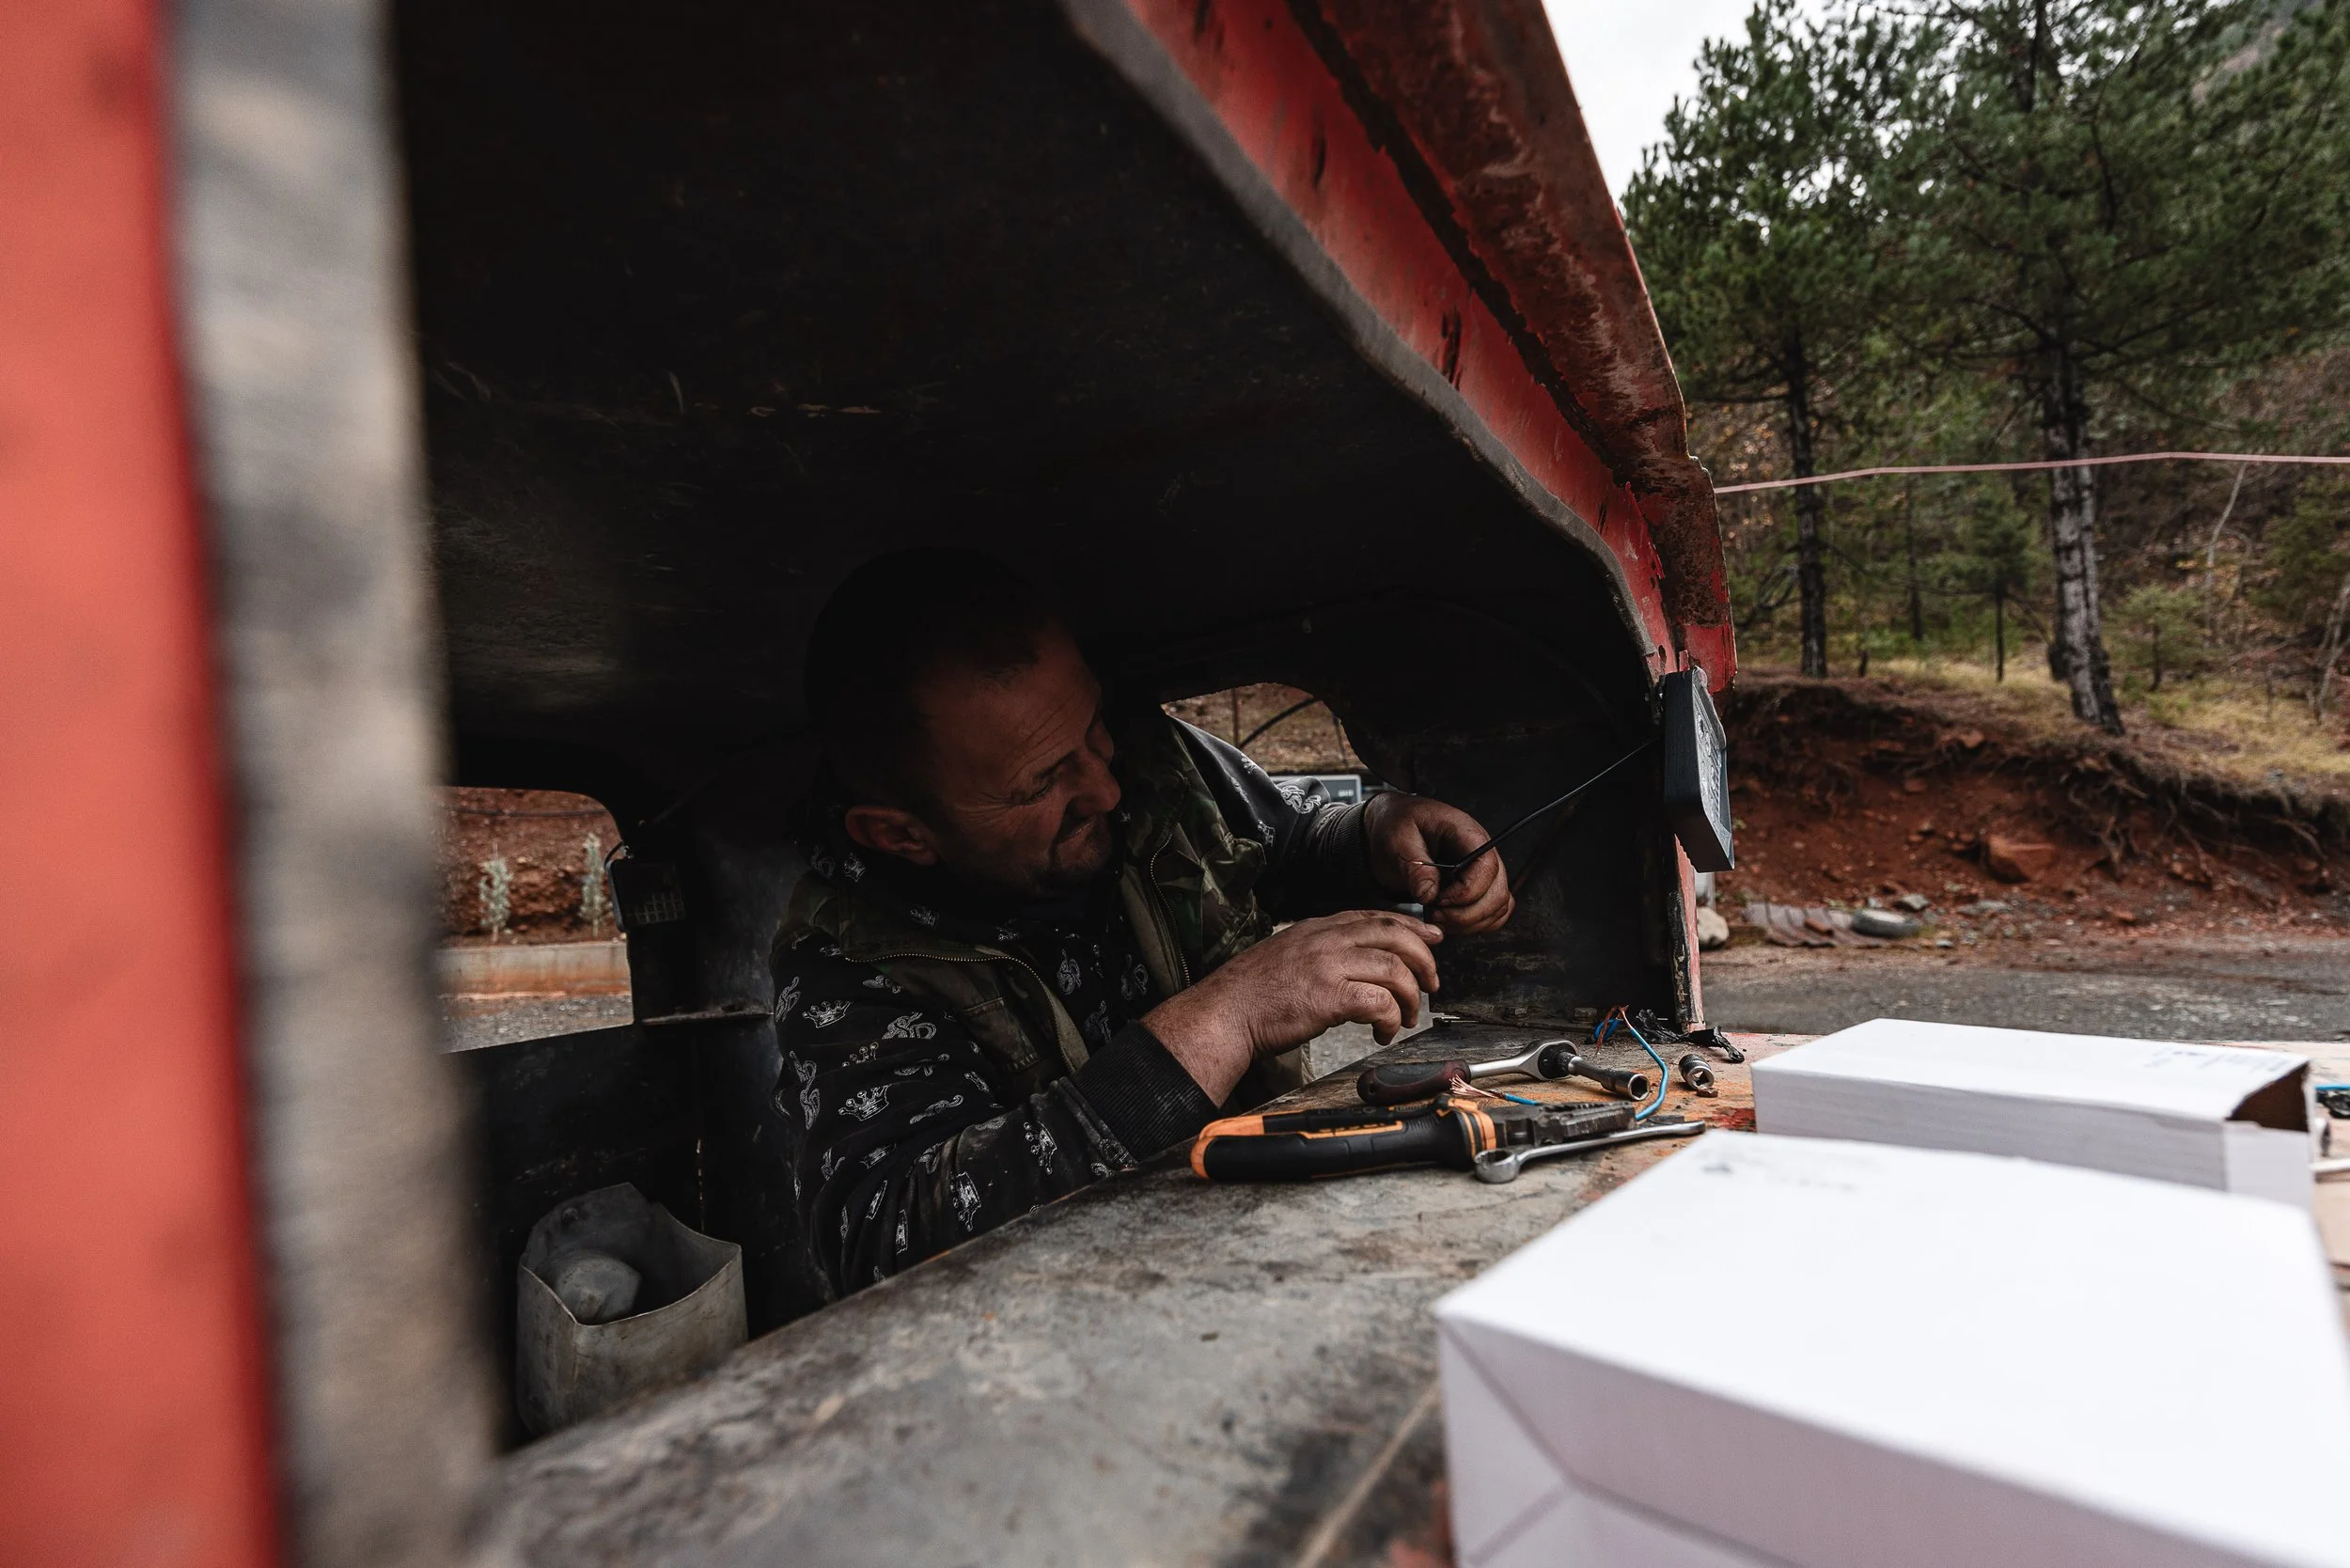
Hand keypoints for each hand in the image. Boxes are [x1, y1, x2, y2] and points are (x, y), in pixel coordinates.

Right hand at [1142, 911, 1442, 1102]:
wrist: (1222, 1014)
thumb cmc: (1249, 995)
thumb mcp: (1286, 956)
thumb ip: (1320, 953)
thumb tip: (1352, 967)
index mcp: (1317, 928)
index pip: (1376, 917)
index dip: (1411, 926)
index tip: (1432, 937)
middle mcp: (1325, 940)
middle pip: (1395, 935)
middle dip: (1423, 959)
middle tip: (1431, 984)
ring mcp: (1328, 965)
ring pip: (1395, 969)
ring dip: (1410, 997)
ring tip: (1406, 1018)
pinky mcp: (1329, 996)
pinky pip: (1380, 1002)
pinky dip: (1390, 1020)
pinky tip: (1383, 1032)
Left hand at [1363, 792, 1514, 934]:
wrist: (1390, 827)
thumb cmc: (1396, 826)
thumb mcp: (1397, 839)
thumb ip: (1415, 866)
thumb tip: (1429, 894)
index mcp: (1466, 833)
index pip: (1487, 866)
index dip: (1467, 891)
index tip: (1438, 900)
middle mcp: (1481, 852)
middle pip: (1497, 892)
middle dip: (1467, 914)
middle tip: (1434, 914)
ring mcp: (1482, 871)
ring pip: (1499, 906)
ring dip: (1470, 922)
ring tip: (1437, 918)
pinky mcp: (1478, 887)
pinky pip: (1494, 913)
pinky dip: (1475, 924)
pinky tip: (1448, 921)